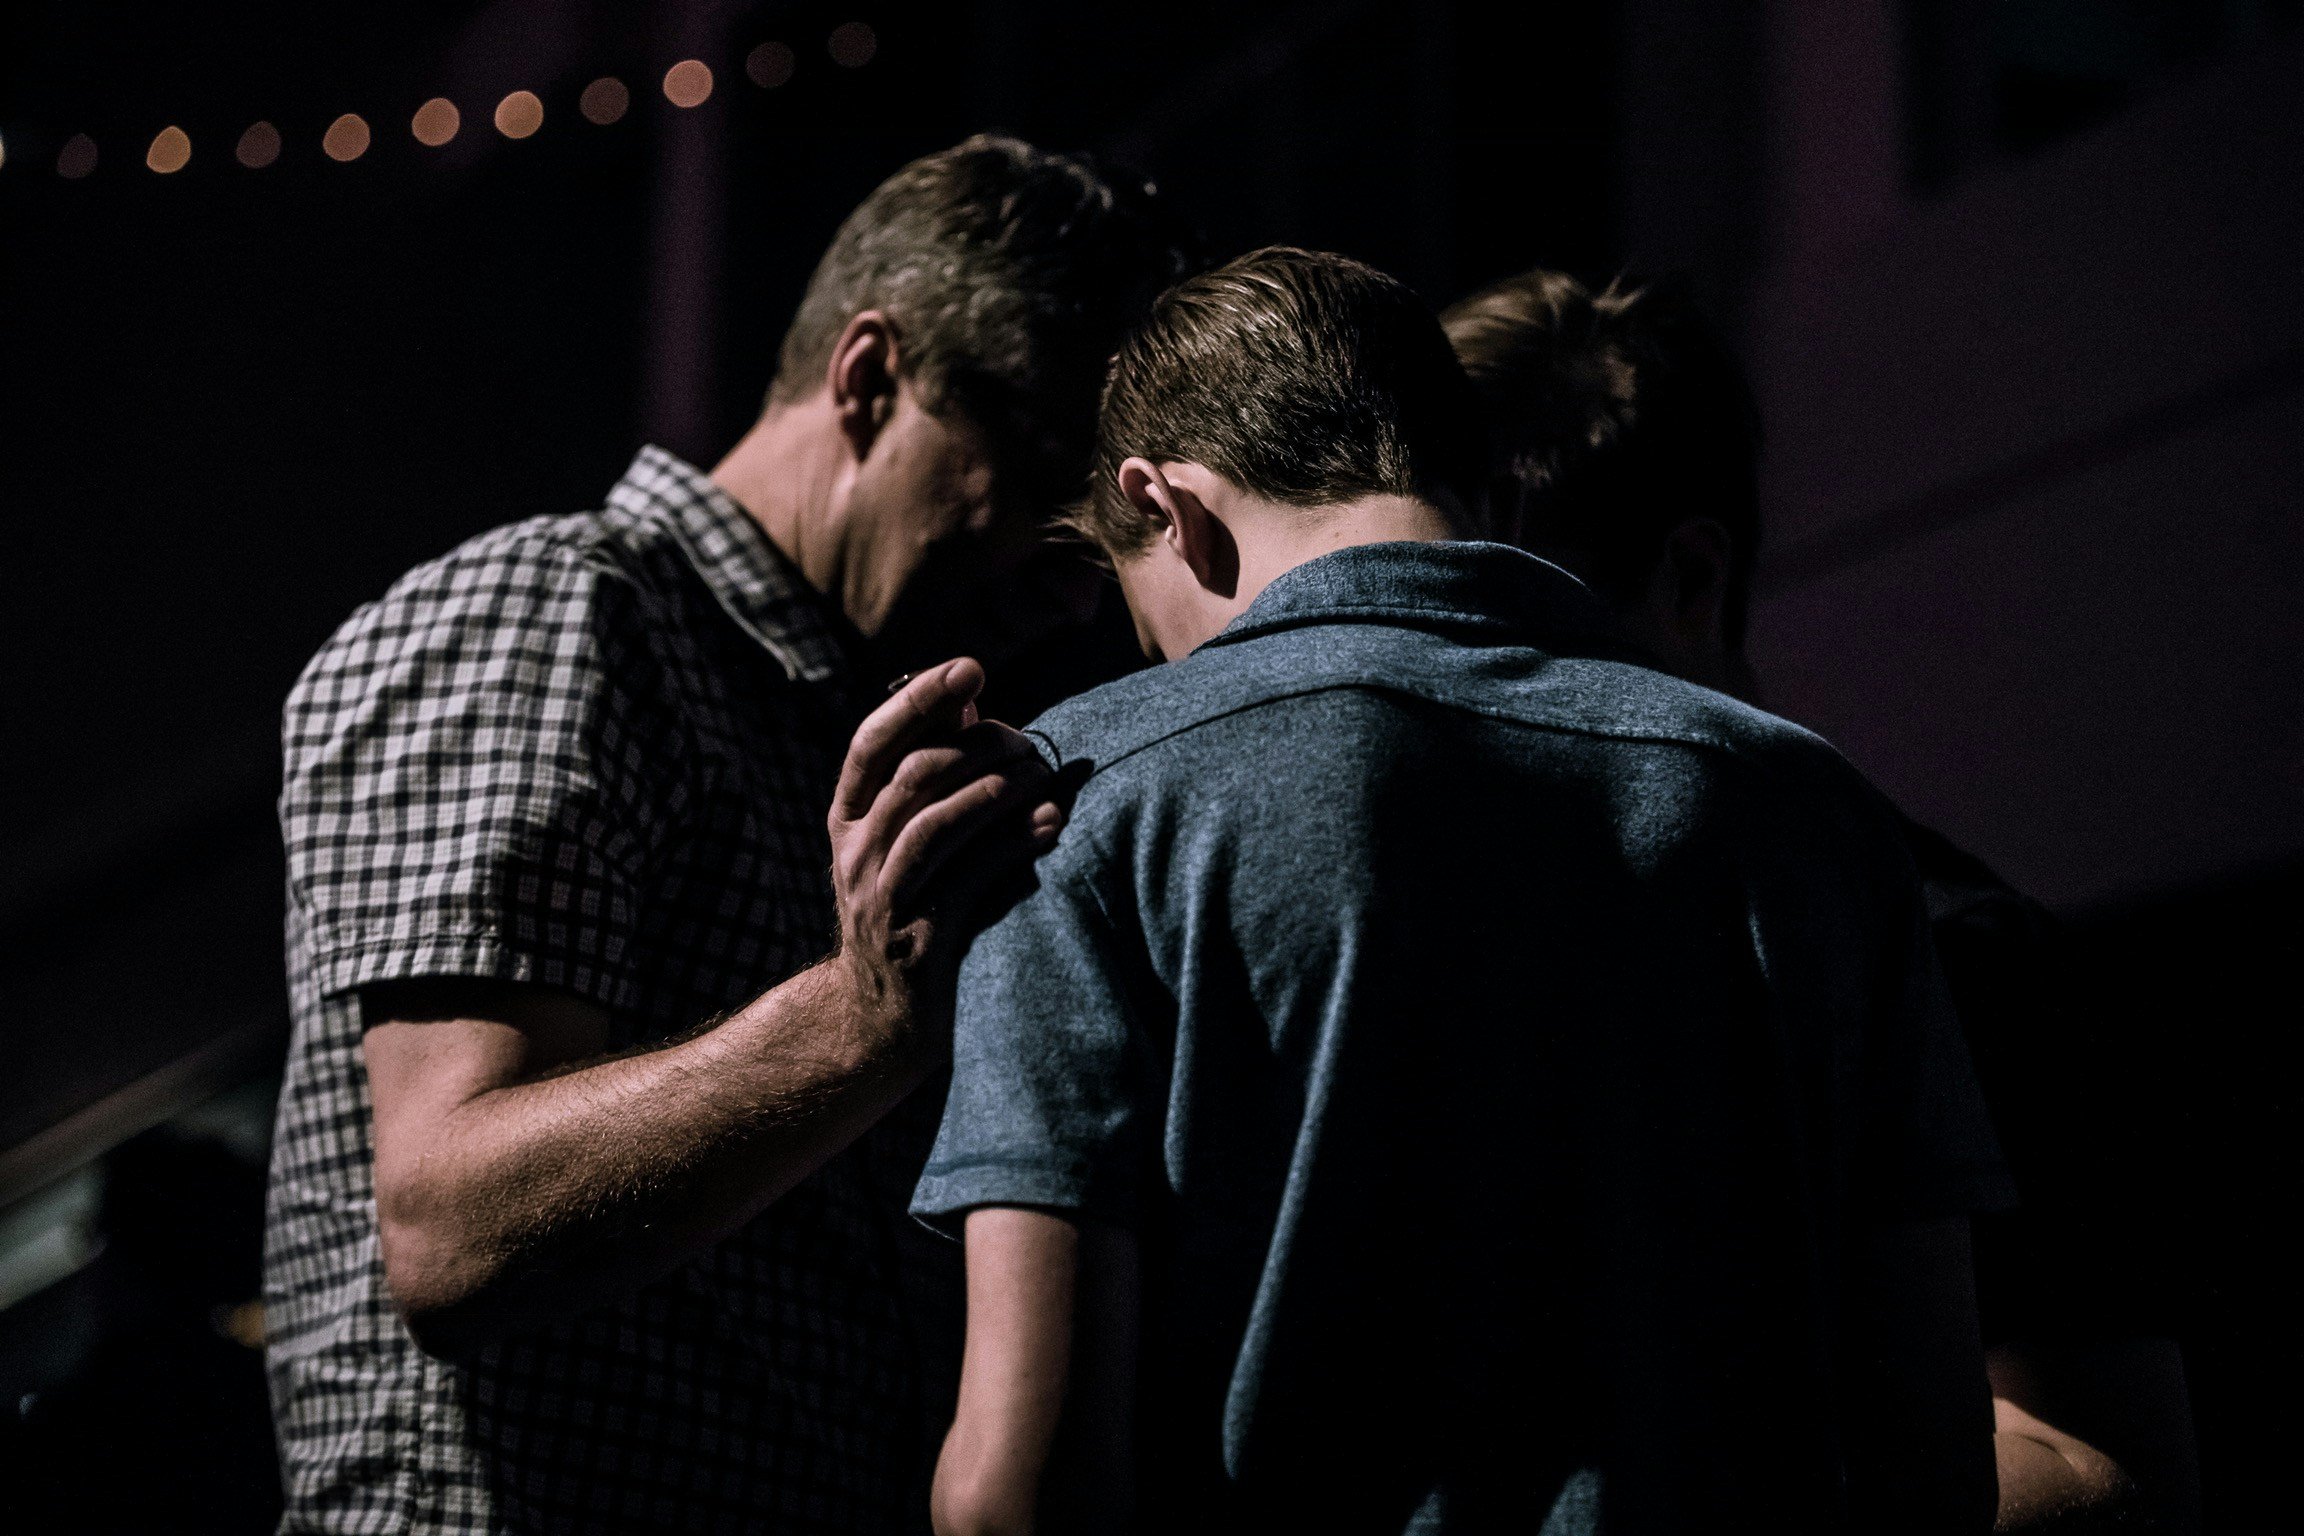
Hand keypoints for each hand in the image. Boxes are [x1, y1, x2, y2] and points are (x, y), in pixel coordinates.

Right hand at [828, 658, 1064, 1016]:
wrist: (883, 1019)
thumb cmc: (915, 905)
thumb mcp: (907, 838)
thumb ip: (932, 774)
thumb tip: (968, 703)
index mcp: (848, 817)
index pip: (872, 742)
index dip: (918, 698)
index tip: (970, 667)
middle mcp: (854, 853)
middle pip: (912, 776)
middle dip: (978, 747)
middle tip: (1027, 741)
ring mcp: (882, 899)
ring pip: (934, 824)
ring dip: (996, 791)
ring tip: (1042, 776)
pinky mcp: (919, 941)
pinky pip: (967, 880)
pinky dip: (1011, 845)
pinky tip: (1049, 825)